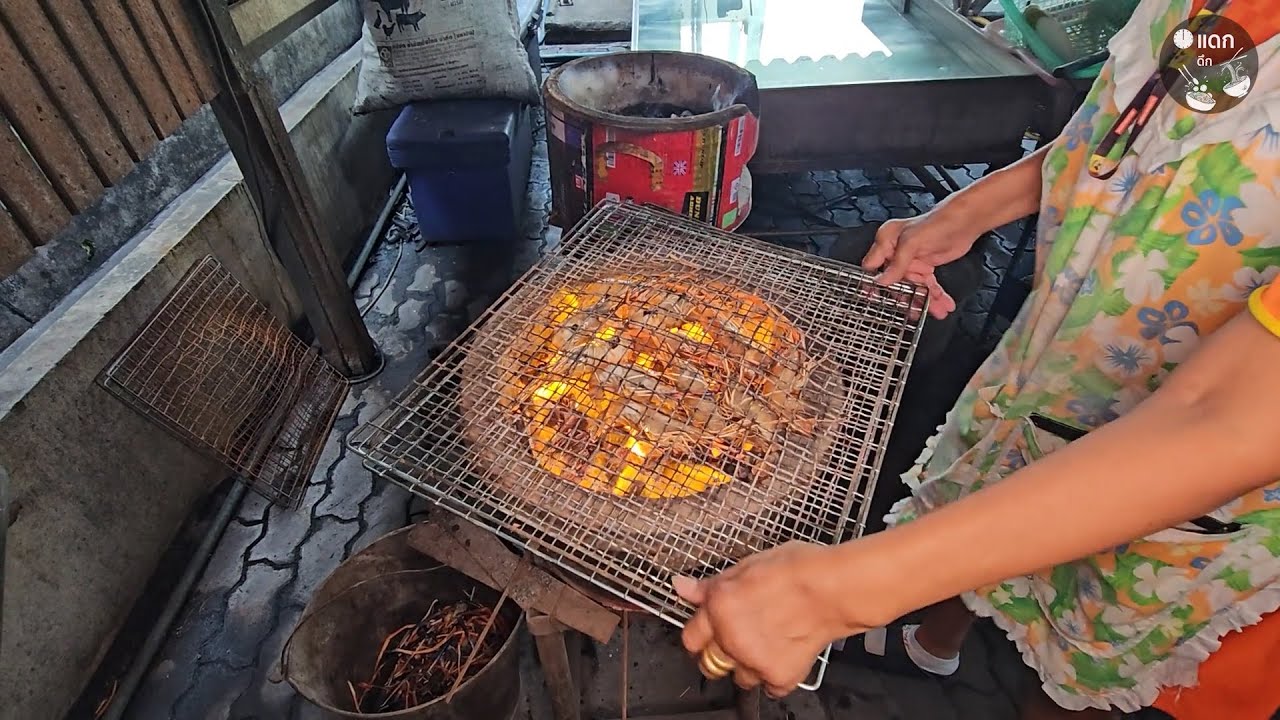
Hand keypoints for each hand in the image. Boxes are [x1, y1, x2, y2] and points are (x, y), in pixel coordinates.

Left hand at [674, 542, 864, 697]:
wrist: (833, 586)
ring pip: (739, 678)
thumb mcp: (747, 565)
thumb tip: (682, 586)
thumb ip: (712, 584)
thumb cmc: (798, 569)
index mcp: (719, 606)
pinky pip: (770, 688)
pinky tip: (786, 653)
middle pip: (710, 663)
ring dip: (749, 666)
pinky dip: (776, 676)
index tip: (709, 633)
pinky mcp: (778, 675)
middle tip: (741, 640)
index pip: (691, 637)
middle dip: (721, 654)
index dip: (701, 635)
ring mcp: (753, 659)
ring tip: (770, 643)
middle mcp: (730, 636)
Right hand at [862, 211, 977, 319]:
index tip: (876, 299)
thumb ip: (897, 263)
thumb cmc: (937, 223)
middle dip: (905, 298)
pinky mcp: (926, 267)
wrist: (965, 221)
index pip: (872, 266)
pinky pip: (927, 286)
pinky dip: (935, 296)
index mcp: (886, 241)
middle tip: (913, 312)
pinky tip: (942, 304)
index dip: (873, 283)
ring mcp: (911, 261)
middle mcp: (896, 252)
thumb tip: (882, 281)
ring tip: (936, 311)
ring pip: (913, 287)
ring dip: (924, 300)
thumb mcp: (912, 242)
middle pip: (894, 282)